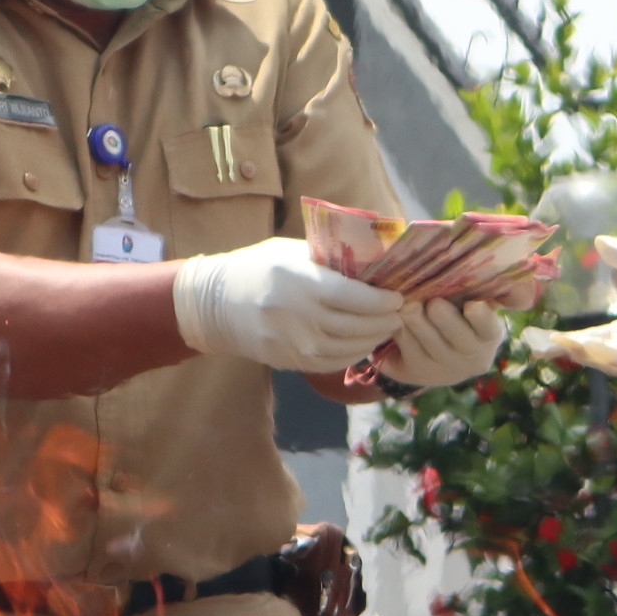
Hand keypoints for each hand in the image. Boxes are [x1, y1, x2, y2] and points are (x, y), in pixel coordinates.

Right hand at [172, 236, 404, 370]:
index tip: (398, 297)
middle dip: (385, 321)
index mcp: (303, 282)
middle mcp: (300, 316)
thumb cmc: (260, 268)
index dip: (383, 301)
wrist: (215, 302)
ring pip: (349, 348)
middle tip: (400, 314)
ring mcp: (294, 343)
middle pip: (357, 325)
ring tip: (386, 329)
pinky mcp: (290, 361)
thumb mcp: (293, 252)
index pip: (356, 297)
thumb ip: (330, 259)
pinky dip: (353, 354)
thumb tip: (376, 261)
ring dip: (373, 340)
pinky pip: (332, 363)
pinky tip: (363, 343)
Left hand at [384, 300, 505, 389]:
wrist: (436, 358)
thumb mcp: (482, 304)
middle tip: (433, 303)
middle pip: (455, 335)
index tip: (473, 305)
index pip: (489, 327)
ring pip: (426, 338)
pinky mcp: (416, 371)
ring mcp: (442, 367)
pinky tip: (395, 313)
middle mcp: (469, 356)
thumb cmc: (462, 317)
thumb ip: (505, 293)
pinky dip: (399, 325)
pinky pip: (405, 343)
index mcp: (489, 335)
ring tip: (407, 301)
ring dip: (415, 317)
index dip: (481, 318)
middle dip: (443, 317)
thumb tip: (526, 293)